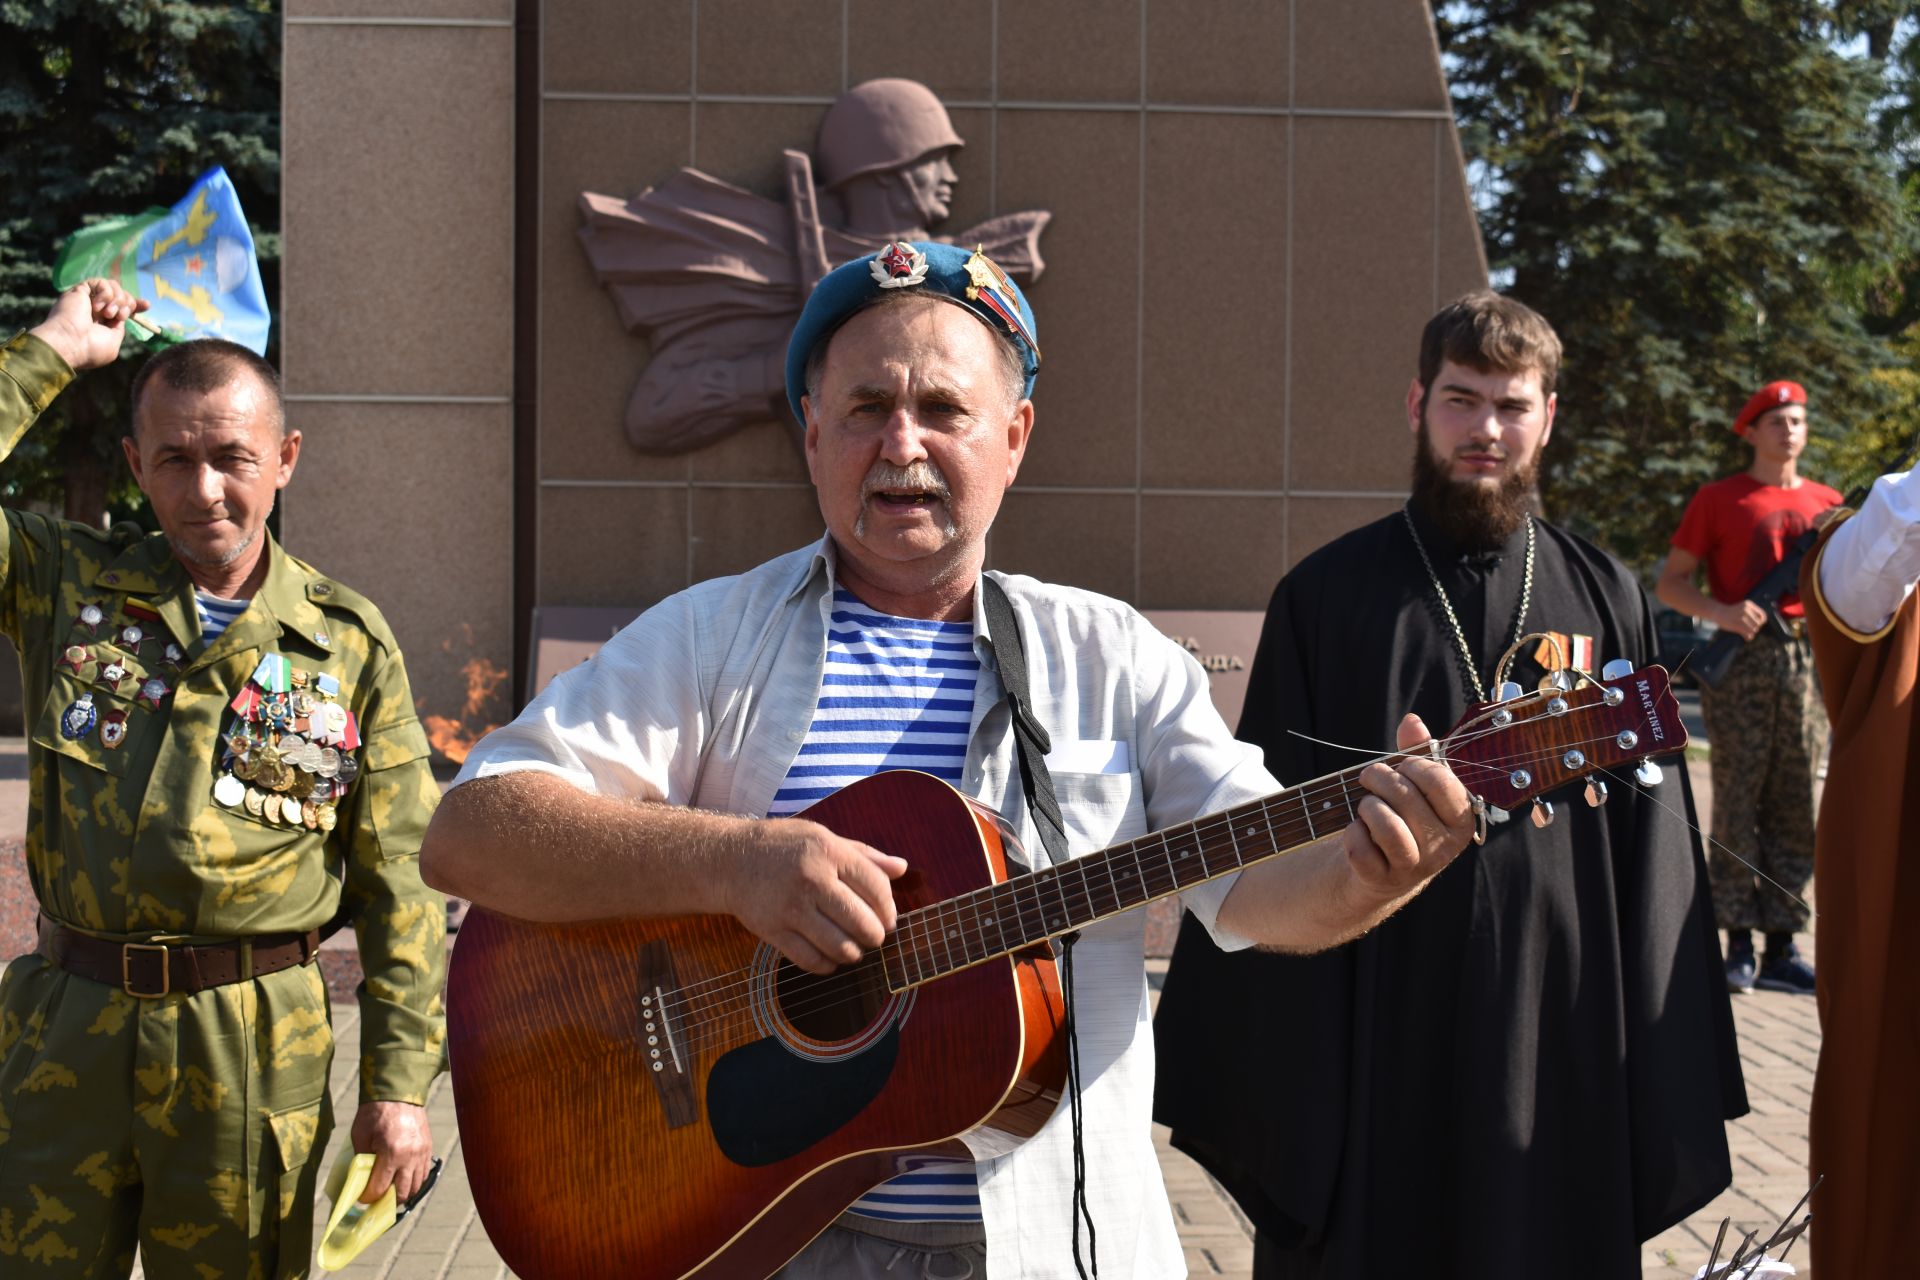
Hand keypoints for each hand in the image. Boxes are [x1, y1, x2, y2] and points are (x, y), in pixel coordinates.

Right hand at [27, 279, 147, 371]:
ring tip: (108, 314)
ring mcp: (87, 299)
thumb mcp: (113, 342)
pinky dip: (106, 294)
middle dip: (128, 304)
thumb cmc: (90, 348)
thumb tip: (121, 317)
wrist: (69, 343)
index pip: (121, 307)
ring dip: (118, 300)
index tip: (146, 305)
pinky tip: (97, 307)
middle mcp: (94, 309)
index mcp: (101, 322)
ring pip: (114, 287)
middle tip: (119, 316)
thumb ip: (118, 328)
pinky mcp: (80, 289)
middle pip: (122, 295)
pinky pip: (102, 283)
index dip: (135, 304)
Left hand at [350, 1100, 433, 1204]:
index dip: (369, 1197)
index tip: (362, 1198)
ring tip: (391, 1193)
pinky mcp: (428, 1148)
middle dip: (387, 1200)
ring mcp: (422, 1153)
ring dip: (403, 1193)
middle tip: (377, 1199)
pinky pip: (424, 1173)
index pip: (380, 1188)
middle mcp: (410, 1156)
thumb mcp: (361, 1137)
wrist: (398, 1092)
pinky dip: (415, 1181)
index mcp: (391, 1153)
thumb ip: (362, 1161)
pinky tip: (405, 1181)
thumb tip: (361, 1182)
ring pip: (416, 1185)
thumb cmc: (375, 1113)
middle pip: (402, 1192)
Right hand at [726, 819, 908, 973]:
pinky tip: (831, 958)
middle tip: (875, 937)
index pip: (875, 887)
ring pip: (839, 946)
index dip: (889, 908)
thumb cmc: (784, 847)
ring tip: (855, 948)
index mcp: (828, 852)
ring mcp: (790, 907)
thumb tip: (902, 868)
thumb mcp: (824, 838)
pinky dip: (827, 965)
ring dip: (854, 954)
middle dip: (876, 936)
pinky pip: (810, 960)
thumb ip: (865, 855)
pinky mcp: (772, 930)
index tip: (888, 918)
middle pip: (861, 921)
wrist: (731, 860)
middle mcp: (811, 879)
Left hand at [1339, 713, 1473, 906]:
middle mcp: (1444, 846)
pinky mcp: (1383, 880)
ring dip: (1366, 806)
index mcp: (1461, 819)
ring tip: (1366, 806)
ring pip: (1385, 823)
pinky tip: (1358, 831)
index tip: (1401, 765)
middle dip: (1379, 777)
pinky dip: (1352, 833)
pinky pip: (1361, 848)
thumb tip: (1412, 721)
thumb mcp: (1416, 786)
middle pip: (1406, 796)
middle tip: (1369, 777)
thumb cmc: (1403, 817)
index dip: (1414, 765)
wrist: (1381, 870)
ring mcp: (1415, 866)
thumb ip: (1417, 753)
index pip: (1441, 781)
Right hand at [1716, 599, 1766, 640]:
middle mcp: (1746, 609)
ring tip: (1747, 633)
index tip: (1757, 624)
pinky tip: (1746, 638)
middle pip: (1758, 623)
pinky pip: (1748, 633)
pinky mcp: (1736, 624)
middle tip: (1749, 629)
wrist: (1717, 612)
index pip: (1762, 615)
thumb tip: (1762, 624)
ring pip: (1754, 629)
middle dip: (1755, 628)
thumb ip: (1752, 613)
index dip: (1762, 621)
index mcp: (1748, 604)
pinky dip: (1748, 637)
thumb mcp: (1742, 607)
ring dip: (1751, 633)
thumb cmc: (1732, 611)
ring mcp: (1741, 617)